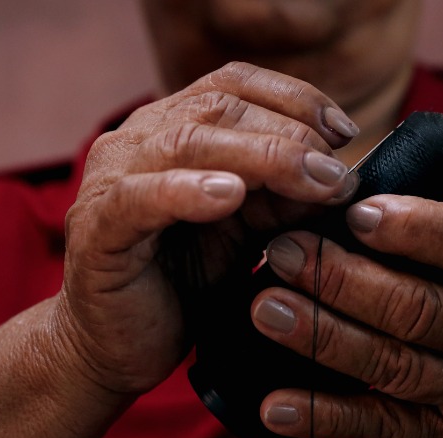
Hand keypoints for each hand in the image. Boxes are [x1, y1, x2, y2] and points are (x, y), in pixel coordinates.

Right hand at [57, 62, 360, 396]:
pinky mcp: (95, 228)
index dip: (295, 98)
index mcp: (170, 127)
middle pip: (218, 106)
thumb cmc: (182, 285)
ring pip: (186, 142)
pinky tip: (229, 195)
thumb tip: (342, 176)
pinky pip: (139, 197)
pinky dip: (187, 190)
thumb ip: (282, 198)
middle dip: (289, 135)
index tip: (346, 132)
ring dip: (259, 157)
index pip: (233, 83)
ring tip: (308, 180)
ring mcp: (109, 179)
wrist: (118, 349)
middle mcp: (136, 139)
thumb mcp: (247, 233)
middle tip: (338, 174)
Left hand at [252, 195, 442, 437]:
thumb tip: (374, 206)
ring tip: (266, 306)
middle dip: (343, 278)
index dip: (416, 228)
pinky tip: (276, 403)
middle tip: (282, 248)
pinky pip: (386, 430)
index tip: (357, 208)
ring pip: (394, 367)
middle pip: (421, 309)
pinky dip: (328, 416)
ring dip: (323, 337)